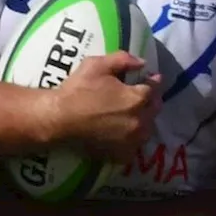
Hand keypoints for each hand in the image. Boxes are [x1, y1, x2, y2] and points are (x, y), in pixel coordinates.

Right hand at [44, 52, 160, 161]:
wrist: (60, 119)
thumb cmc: (78, 90)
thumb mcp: (98, 65)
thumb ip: (123, 60)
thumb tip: (142, 63)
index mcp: (137, 98)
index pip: (154, 88)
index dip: (153, 81)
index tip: (151, 78)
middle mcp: (140, 121)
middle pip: (154, 110)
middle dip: (151, 101)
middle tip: (143, 97)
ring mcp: (132, 141)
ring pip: (147, 130)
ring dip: (144, 121)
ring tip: (135, 117)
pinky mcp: (121, 155)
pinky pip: (134, 148)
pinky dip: (133, 141)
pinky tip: (125, 135)